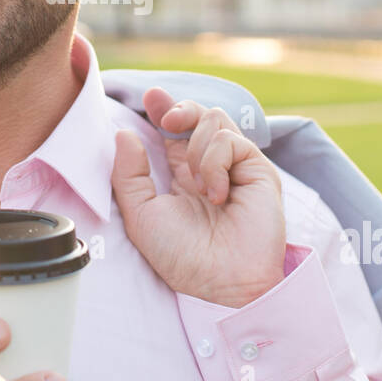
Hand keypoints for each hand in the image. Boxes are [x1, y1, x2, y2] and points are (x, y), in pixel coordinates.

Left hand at [111, 87, 286, 307]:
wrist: (221, 282)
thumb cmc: (181, 257)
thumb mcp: (141, 216)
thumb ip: (128, 175)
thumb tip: (124, 134)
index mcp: (181, 176)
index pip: (172, 132)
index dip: (162, 108)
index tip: (149, 97)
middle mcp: (209, 167)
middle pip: (197, 115)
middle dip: (180, 108)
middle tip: (166, 119)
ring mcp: (235, 167)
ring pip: (214, 119)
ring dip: (197, 147)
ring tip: (196, 185)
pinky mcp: (257, 170)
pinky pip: (231, 141)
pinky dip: (216, 162)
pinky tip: (216, 193)